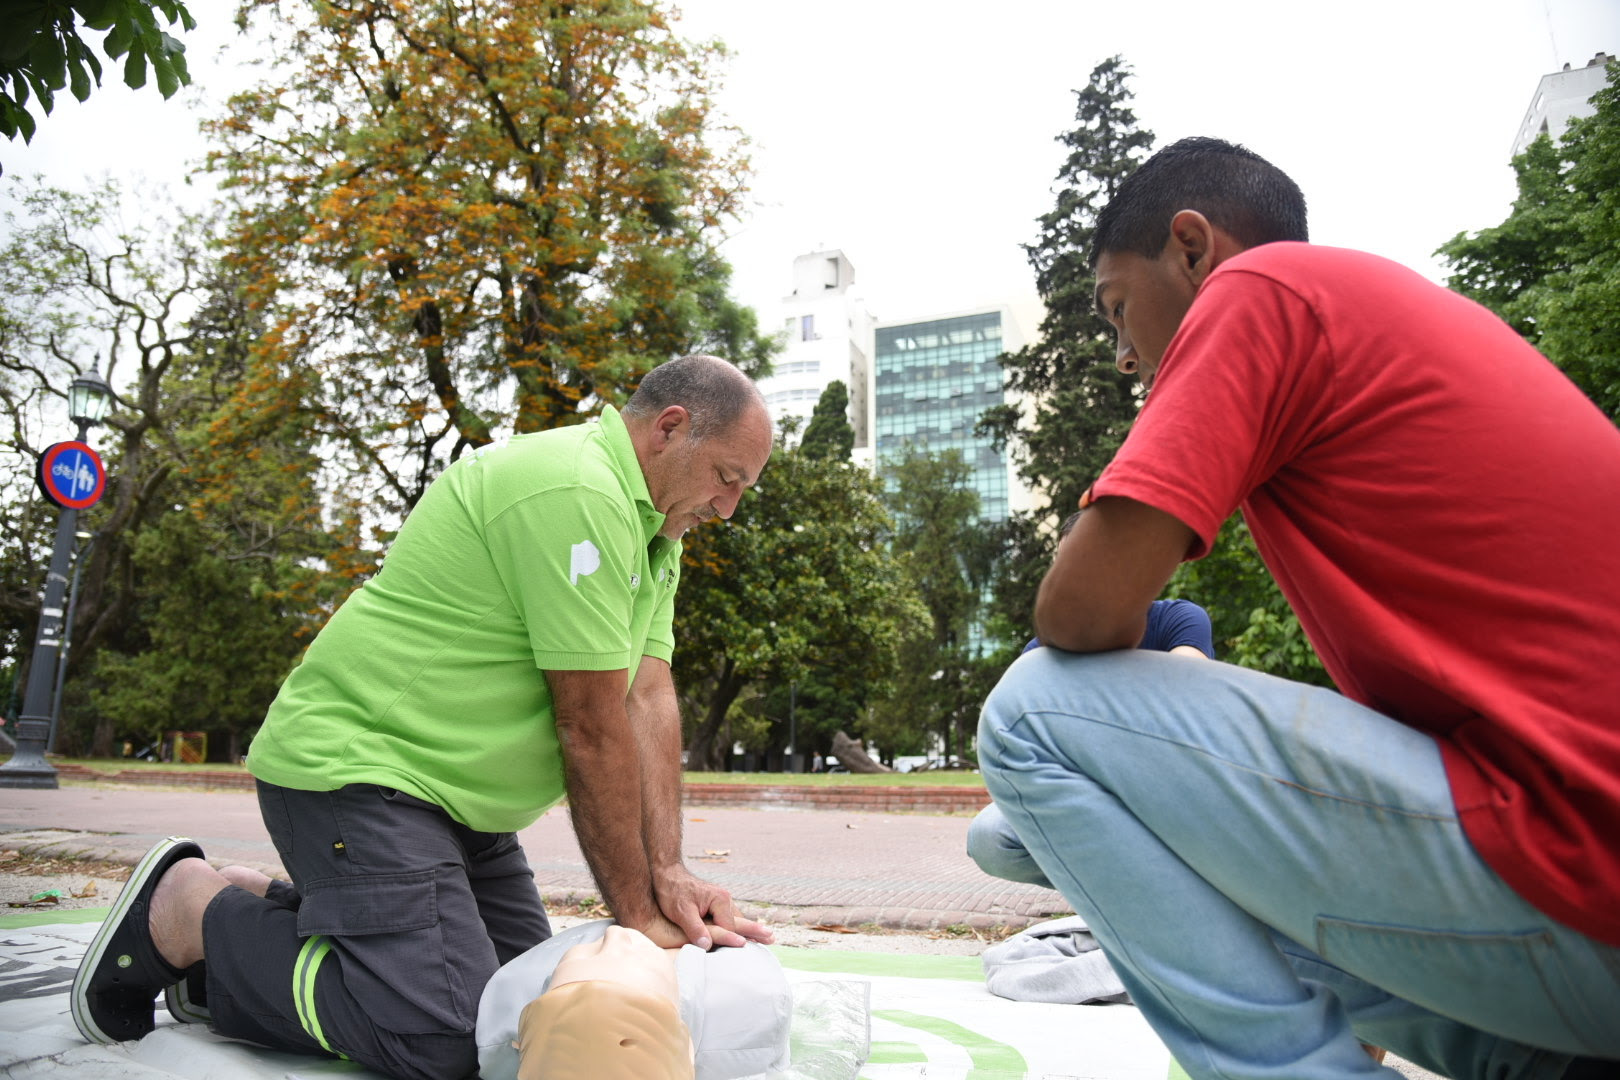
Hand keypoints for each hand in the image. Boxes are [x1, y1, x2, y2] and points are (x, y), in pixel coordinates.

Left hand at [653, 866, 774, 948]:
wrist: (666, 873)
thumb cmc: (672, 891)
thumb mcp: (681, 912)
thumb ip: (695, 929)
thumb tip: (707, 945)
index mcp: (720, 900)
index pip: (729, 928)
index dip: (731, 943)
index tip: (739, 958)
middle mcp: (725, 899)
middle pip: (739, 922)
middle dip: (754, 932)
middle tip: (773, 939)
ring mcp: (721, 901)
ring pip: (735, 920)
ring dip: (748, 929)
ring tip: (765, 937)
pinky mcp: (715, 903)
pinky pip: (728, 917)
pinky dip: (736, 925)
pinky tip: (742, 932)